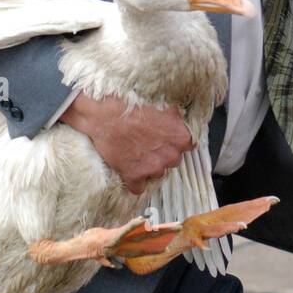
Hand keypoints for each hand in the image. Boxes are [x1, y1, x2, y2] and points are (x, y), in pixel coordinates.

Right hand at [61, 91, 193, 194]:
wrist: (105, 115)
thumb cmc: (132, 105)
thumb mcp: (160, 105)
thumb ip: (173, 116)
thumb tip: (178, 116)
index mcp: (180, 137)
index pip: (187, 145)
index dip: (175, 141)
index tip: (165, 138)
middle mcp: (171, 156)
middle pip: (172, 160)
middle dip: (162, 154)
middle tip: (148, 143)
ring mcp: (153, 169)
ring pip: (157, 173)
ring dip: (149, 167)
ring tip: (135, 152)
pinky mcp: (134, 177)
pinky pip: (139, 187)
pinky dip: (134, 180)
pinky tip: (128, 168)